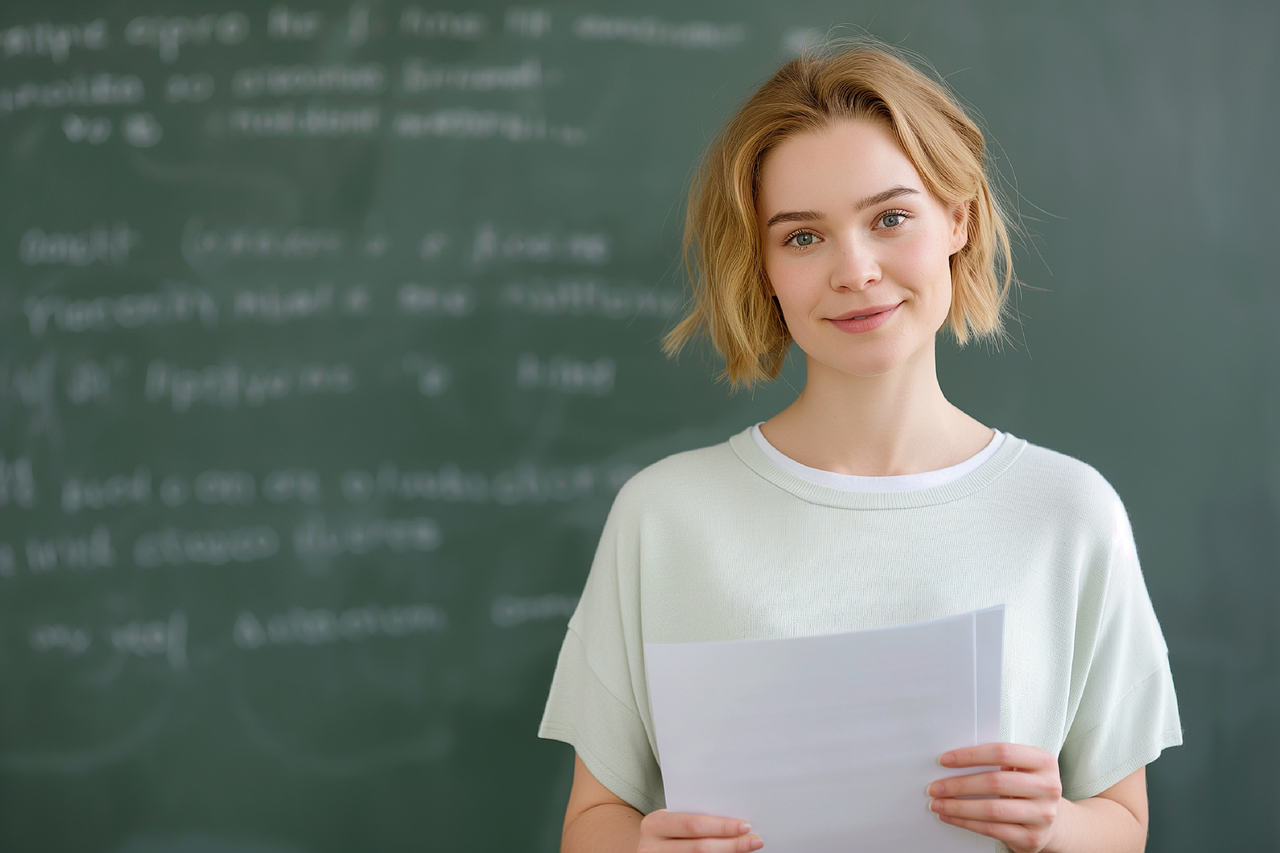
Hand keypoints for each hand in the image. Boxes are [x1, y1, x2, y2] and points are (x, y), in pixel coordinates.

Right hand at [637, 809, 762, 852]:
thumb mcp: (672, 821)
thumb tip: (736, 823)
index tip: (745, 825)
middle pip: (699, 848)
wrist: (648, 850)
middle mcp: (650, 848)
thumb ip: (693, 819)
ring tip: (747, 850)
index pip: (693, 825)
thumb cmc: (667, 832)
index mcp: (654, 825)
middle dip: (731, 844)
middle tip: (754, 841)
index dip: (721, 827)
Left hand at [928, 742, 1063, 852]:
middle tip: (935, 786)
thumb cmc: (1029, 788)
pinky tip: (951, 816)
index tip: (945, 760)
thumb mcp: (1022, 768)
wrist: (1053, 822)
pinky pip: (992, 829)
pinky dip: (966, 822)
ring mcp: (1042, 815)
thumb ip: (996, 761)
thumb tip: (952, 761)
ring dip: (958, 806)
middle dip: (959, 784)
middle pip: (995, 782)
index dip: (970, 755)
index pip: (1002, 752)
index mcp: (1044, 762)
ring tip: (938, 803)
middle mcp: (1047, 787)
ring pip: (992, 809)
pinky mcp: (1032, 838)